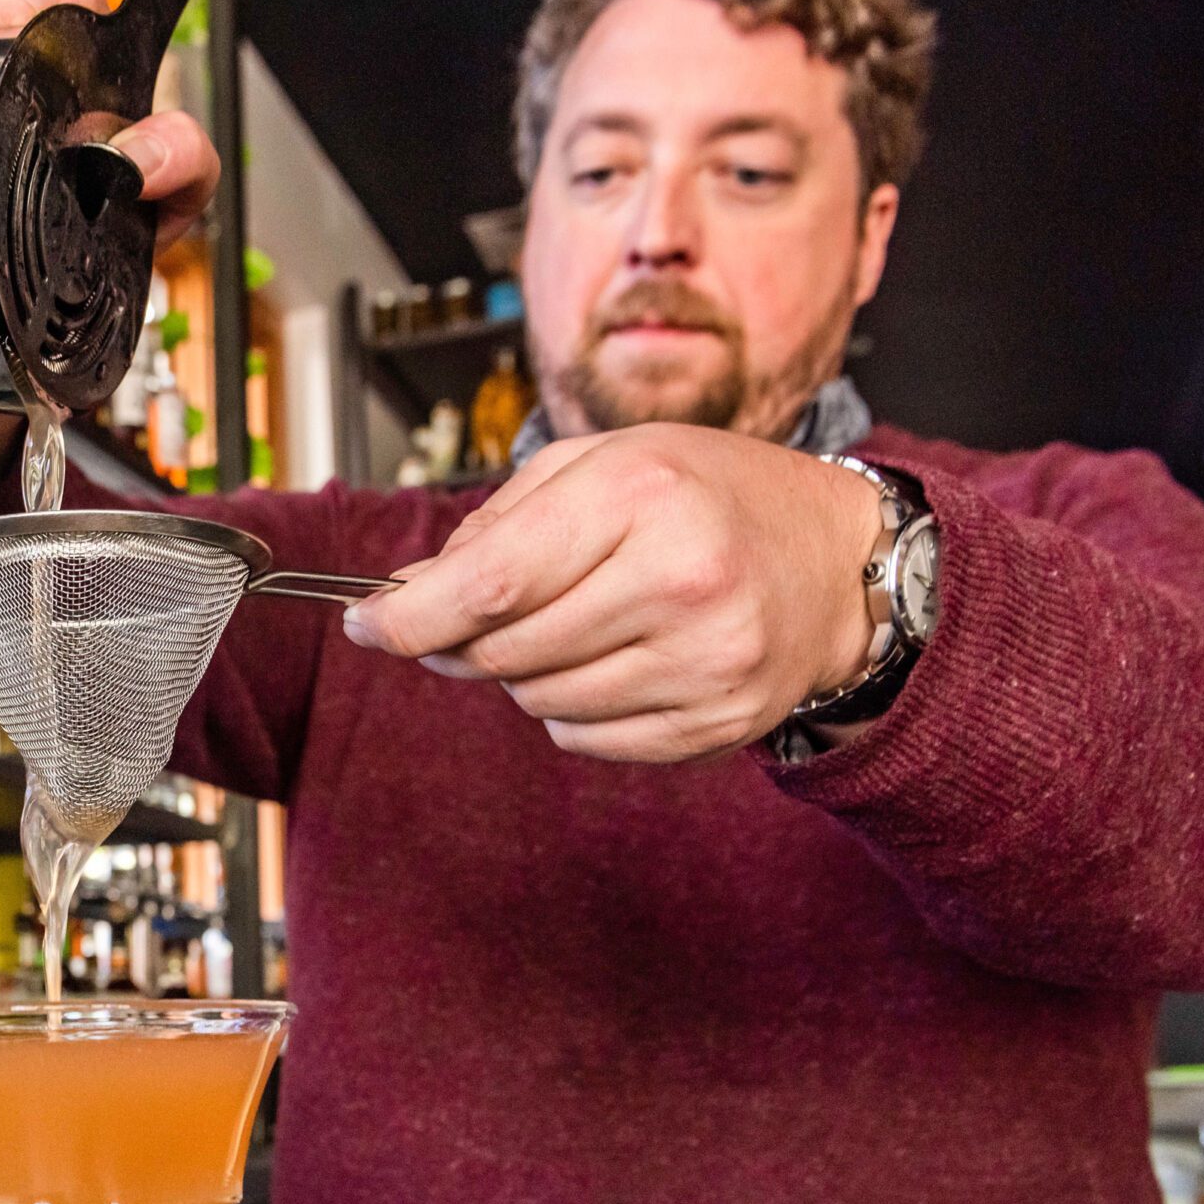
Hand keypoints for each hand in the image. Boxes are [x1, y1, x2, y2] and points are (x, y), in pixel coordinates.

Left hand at [341, 425, 882, 762]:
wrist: (837, 561)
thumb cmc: (709, 496)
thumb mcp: (603, 463)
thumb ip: (495, 527)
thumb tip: (405, 598)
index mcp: (641, 498)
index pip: (490, 587)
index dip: (410, 618)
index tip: (366, 625)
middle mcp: (681, 582)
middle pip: (504, 651)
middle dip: (468, 640)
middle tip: (483, 615)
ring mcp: (706, 662)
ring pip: (539, 702)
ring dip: (527, 672)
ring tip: (577, 623)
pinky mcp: (718, 722)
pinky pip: (588, 740)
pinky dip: (575, 709)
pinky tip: (616, 660)